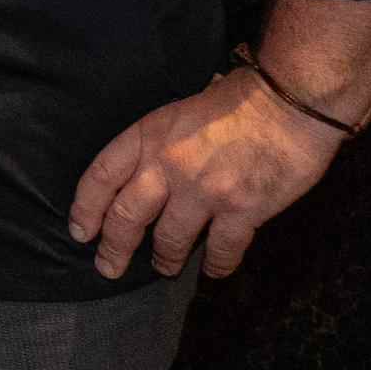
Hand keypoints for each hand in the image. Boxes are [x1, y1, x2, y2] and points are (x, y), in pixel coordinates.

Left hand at [67, 68, 344, 278]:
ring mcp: (204, 191)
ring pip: (170, 238)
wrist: (290, 100)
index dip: (85, 209)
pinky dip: (216, 264)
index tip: (80, 231)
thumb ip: (157, 143)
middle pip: (126, 216)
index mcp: (147, 136)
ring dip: (165, 259)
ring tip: (164, 268)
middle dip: (114, 247)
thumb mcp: (178, 111)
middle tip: (108, 267)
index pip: (99, 177)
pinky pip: (221, 248)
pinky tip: (213, 270)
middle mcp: (167, 166)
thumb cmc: (237, 99)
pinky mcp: (243, 209)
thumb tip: (143, 173)